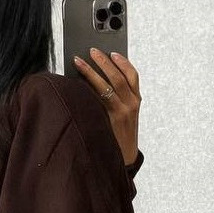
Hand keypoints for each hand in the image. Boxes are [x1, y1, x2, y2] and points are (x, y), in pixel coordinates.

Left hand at [73, 48, 141, 165]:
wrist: (123, 162)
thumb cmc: (118, 139)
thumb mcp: (124, 118)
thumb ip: (116, 101)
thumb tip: (94, 82)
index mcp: (136, 102)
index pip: (132, 76)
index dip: (123, 62)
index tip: (112, 52)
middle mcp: (132, 105)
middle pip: (119, 76)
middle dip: (104, 61)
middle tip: (92, 50)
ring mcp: (122, 112)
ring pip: (107, 84)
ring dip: (92, 71)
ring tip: (79, 61)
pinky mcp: (111, 119)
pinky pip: (98, 99)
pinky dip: (88, 88)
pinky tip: (77, 82)